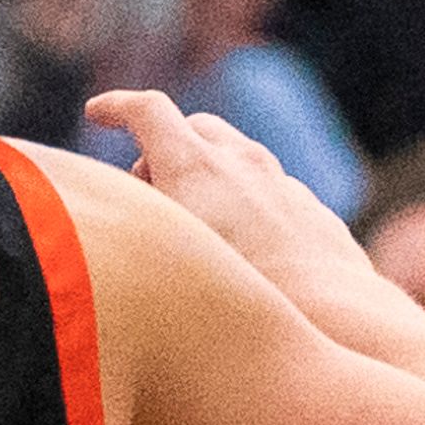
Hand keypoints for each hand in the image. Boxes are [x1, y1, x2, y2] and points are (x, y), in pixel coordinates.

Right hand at [87, 93, 375, 307]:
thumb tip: (90, 235)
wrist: (334, 316)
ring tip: (182, 226)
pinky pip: (267, 193)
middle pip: (195, 129)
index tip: (97, 111)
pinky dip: (240, 203)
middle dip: (162, 150)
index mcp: (197, 168)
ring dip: (204, 177)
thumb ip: (124, 238)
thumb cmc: (234, 302)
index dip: (117, 107)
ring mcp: (282, 184)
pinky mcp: (308, 212)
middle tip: (139, 195)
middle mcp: (243, 164)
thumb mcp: (154, 267)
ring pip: (235, 160)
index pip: (150, 112)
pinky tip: (232, 247)